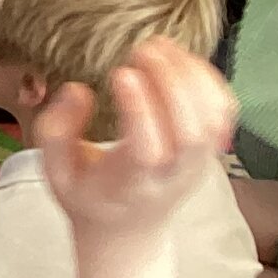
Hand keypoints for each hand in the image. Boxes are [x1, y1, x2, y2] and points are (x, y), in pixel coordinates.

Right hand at [35, 37, 235, 240]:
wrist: (128, 231)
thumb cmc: (88, 196)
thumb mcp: (54, 172)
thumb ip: (56, 131)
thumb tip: (79, 90)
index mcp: (129, 184)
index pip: (146, 150)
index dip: (140, 110)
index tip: (122, 73)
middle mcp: (172, 175)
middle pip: (190, 131)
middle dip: (170, 82)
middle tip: (142, 49)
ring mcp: (198, 163)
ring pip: (213, 118)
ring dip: (191, 75)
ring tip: (161, 46)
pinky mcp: (210, 149)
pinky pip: (224, 111)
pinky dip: (209, 79)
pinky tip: (182, 59)